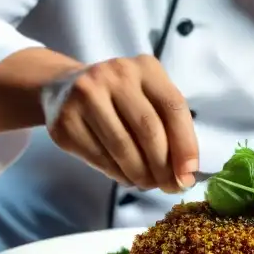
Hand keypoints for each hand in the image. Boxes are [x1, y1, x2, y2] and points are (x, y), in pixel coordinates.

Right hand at [44, 55, 198, 192]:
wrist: (64, 89)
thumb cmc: (119, 99)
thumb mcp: (147, 97)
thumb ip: (168, 127)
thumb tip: (185, 174)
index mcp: (145, 67)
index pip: (173, 107)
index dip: (185, 144)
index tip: (189, 175)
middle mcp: (115, 75)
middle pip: (149, 129)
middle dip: (163, 166)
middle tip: (170, 187)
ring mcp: (86, 95)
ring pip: (123, 147)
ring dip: (141, 174)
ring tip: (148, 184)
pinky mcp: (66, 121)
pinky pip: (99, 157)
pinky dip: (118, 174)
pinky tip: (126, 177)